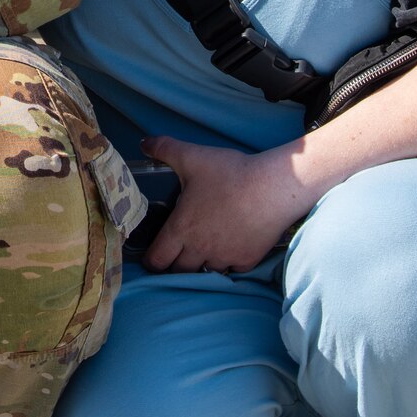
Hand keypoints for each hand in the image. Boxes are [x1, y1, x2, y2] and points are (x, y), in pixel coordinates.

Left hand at [141, 136, 311, 275]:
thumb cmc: (229, 174)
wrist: (272, 188)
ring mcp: (224, 258)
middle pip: (178, 272)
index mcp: (181, 229)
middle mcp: (199, 250)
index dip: (151, 260)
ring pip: (205, 273)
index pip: (156, 260)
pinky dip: (227, 263)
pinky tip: (228, 249)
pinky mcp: (247, 260)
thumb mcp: (191, 156)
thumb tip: (144, 143)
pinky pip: (231, 271)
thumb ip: (163, 148)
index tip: (153, 255)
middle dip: (174, 265)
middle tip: (176, 252)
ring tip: (202, 251)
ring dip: (200, 265)